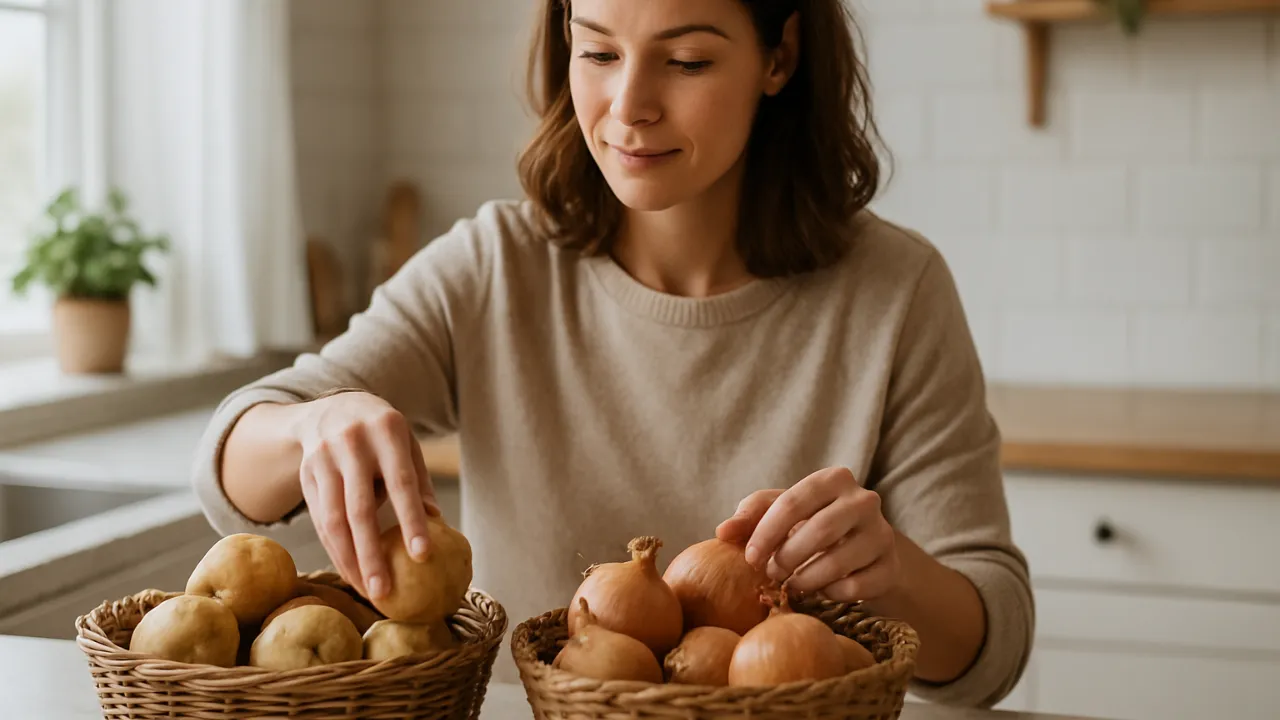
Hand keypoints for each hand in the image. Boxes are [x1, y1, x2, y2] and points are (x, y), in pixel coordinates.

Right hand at [293, 391, 440, 600]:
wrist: (331, 407)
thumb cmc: (382, 435)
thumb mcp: (406, 444)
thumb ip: (419, 481)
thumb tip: (437, 523)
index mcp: (386, 432)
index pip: (401, 483)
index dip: (411, 520)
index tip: (423, 556)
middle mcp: (351, 443)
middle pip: (360, 509)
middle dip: (371, 555)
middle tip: (384, 592)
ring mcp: (323, 459)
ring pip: (333, 520)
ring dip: (349, 560)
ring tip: (367, 591)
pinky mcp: (305, 475)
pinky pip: (319, 521)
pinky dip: (334, 550)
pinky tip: (349, 572)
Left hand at [715, 467, 900, 602]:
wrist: (861, 550)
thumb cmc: (810, 523)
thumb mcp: (780, 511)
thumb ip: (750, 515)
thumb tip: (722, 532)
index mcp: (833, 479)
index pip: (793, 502)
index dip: (766, 533)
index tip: (750, 558)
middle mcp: (864, 500)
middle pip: (819, 531)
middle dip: (787, 558)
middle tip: (771, 574)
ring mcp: (883, 533)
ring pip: (839, 562)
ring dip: (806, 580)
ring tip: (792, 584)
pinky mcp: (891, 566)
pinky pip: (857, 587)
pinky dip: (832, 594)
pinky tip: (823, 590)